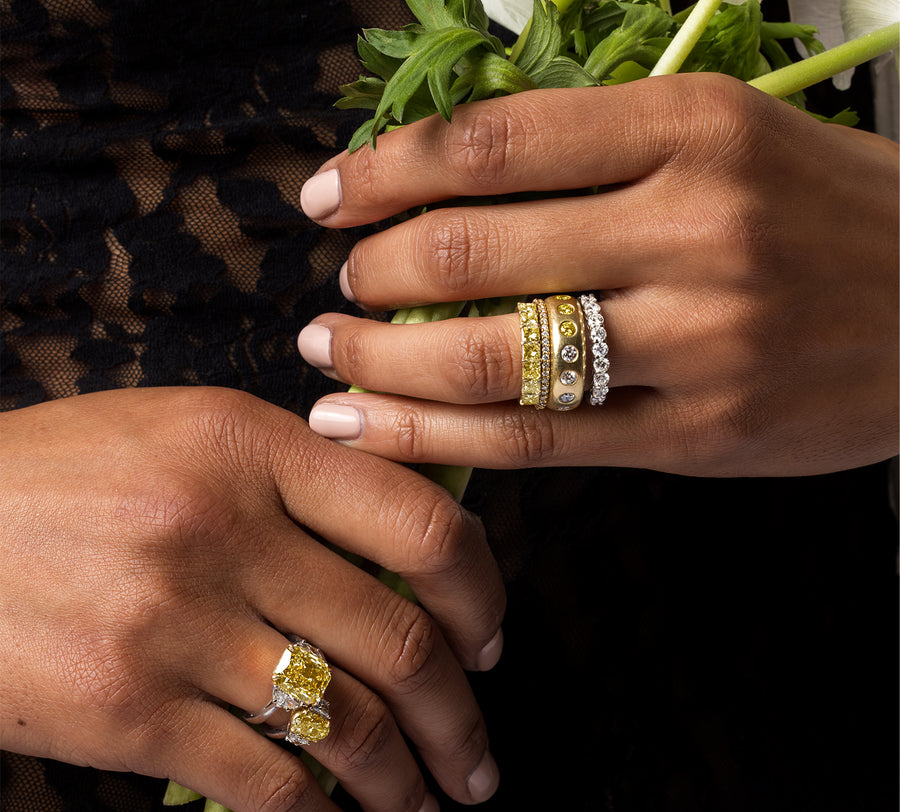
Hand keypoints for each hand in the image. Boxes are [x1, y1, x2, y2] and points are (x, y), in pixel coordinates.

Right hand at [0, 387, 504, 811]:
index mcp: (249, 445)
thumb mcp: (186, 436)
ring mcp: (174, 623)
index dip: (479, 590)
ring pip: (344, 723)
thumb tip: (402, 546)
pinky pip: (264, 781)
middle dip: (460, 715)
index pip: (418, 520)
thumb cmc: (64, 477)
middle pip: (397, 637)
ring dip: (406, 778)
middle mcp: (223, 528)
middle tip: (478, 753)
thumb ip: (295, 477)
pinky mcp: (125, 712)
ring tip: (433, 800)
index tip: (490, 639)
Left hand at [297, 73, 897, 476]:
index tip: (331, 193)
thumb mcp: (727, 141)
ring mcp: (697, 341)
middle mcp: (693, 229)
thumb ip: (595, 156)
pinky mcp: (695, 434)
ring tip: (331, 359)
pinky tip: (373, 428)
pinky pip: (536, 440)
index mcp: (694, 128)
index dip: (385, 169)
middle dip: (373, 272)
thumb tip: (444, 184)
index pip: (490, 142)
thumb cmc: (827, 213)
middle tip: (340, 286)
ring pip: (490, 359)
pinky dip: (436, 437)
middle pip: (473, 251)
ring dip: (382, 362)